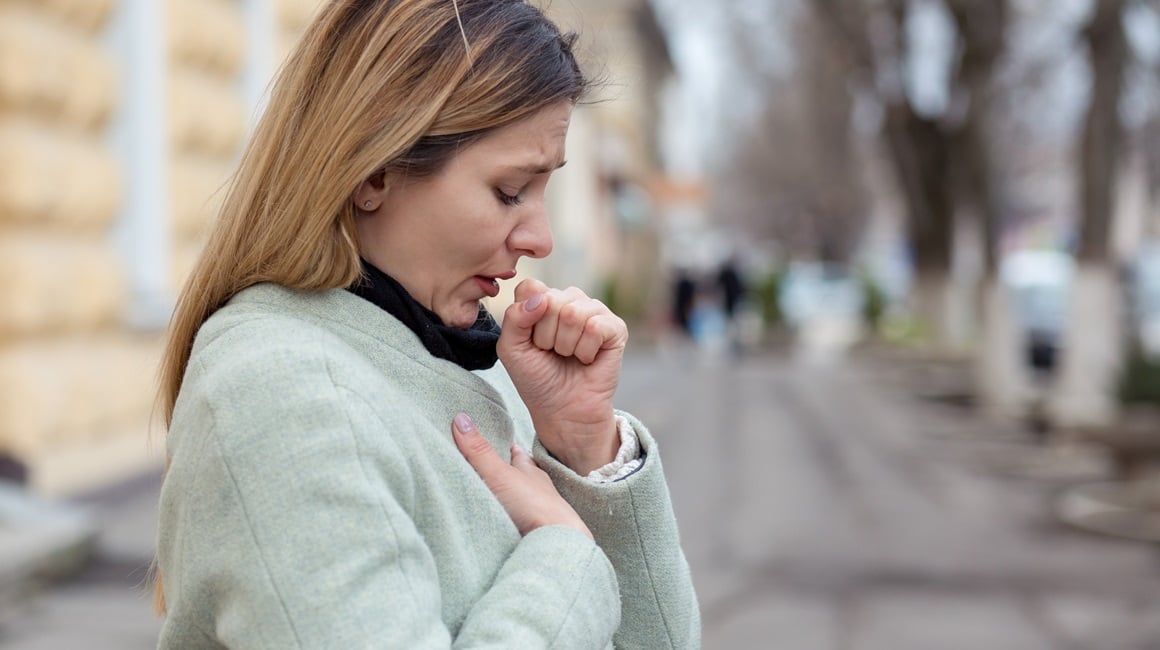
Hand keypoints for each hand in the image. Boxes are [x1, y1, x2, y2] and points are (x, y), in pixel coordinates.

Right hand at [452, 413, 590, 538]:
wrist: (556, 541)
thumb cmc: (533, 504)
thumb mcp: (500, 474)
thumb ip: (479, 451)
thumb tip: (461, 418)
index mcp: (530, 471)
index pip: (517, 455)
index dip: (508, 449)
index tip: (501, 444)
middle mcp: (537, 489)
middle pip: (521, 477)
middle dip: (510, 474)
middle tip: (496, 468)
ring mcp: (538, 512)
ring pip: (523, 501)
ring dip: (512, 499)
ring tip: (499, 498)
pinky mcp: (536, 533)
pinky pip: (522, 523)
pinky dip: (513, 521)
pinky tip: (507, 524)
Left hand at [498, 279, 627, 474]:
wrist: (563, 409)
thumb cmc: (537, 378)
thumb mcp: (511, 348)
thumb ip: (514, 318)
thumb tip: (542, 298)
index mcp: (543, 299)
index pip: (531, 288)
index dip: (527, 319)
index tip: (531, 341)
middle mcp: (570, 299)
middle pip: (551, 300)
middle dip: (546, 336)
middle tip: (552, 352)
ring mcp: (594, 310)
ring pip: (573, 313)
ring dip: (566, 345)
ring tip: (569, 356)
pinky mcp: (615, 327)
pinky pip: (596, 327)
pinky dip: (586, 351)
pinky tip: (587, 358)